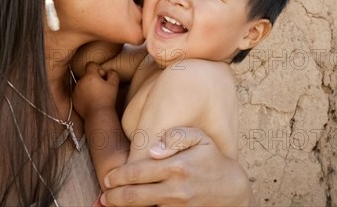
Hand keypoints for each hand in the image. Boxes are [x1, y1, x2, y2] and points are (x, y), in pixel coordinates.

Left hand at [72, 62, 119, 118]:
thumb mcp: (114, 84)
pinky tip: (91, 101)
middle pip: (87, 75)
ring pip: (83, 84)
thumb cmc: (107, 100)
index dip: (98, 69)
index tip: (102, 76)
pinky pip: (79, 92)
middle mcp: (80, 82)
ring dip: (88, 86)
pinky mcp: (74, 99)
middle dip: (94, 78)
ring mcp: (76, 91)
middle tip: (101, 87)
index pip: (91, 65)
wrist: (98, 115)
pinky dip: (84, 94)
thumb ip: (113, 73)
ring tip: (97, 95)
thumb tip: (110, 71)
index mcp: (90, 76)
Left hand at [101, 127, 254, 205]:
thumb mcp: (199, 138)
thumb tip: (154, 150)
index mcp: (177, 167)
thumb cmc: (212, 160)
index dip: (118, 177)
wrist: (232, 190)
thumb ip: (176, 136)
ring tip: (112, 204)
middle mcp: (176, 190)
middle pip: (135, 197)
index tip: (108, 179)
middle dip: (114, 198)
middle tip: (104, 196)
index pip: (138, 173)